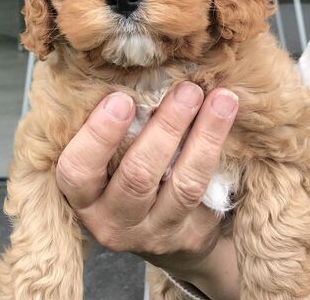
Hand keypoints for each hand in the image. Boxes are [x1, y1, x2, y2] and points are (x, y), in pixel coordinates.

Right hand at [56, 82, 238, 299]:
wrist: (155, 229)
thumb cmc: (120, 177)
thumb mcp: (103, 161)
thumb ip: (109, 131)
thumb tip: (129, 73)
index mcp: (84, 198)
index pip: (78, 170)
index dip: (99, 135)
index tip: (121, 99)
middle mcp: (114, 221)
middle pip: (138, 176)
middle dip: (167, 127)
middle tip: (188, 89)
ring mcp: (154, 234)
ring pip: (184, 186)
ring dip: (205, 138)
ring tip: (223, 100)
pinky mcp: (190, 236)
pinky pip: (210, 195)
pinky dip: (222, 156)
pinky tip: (231, 124)